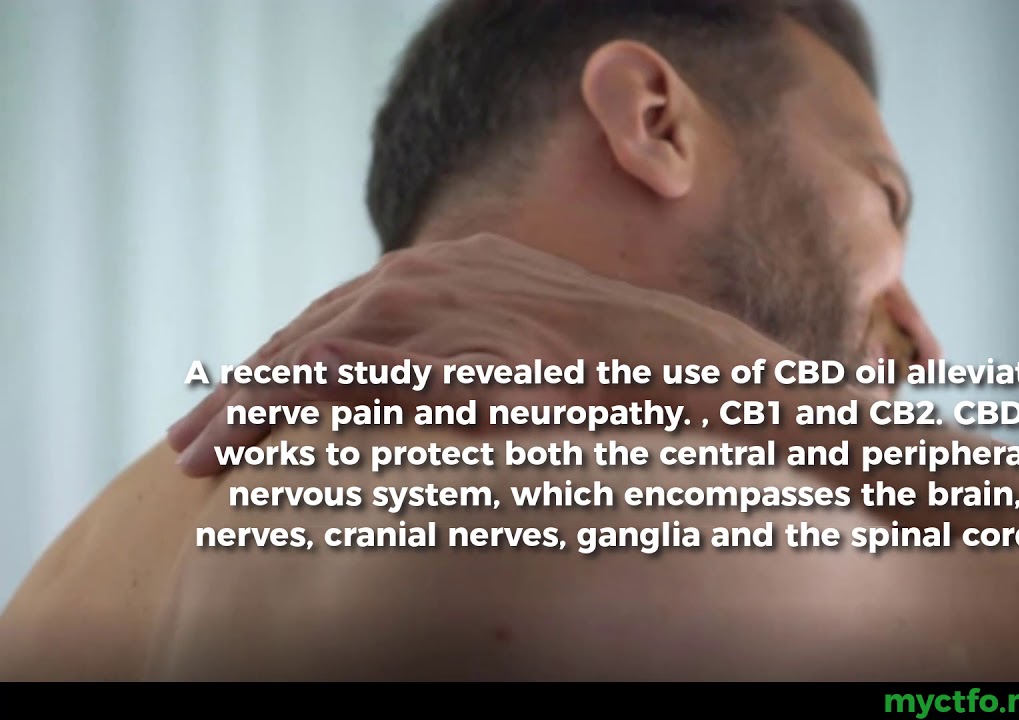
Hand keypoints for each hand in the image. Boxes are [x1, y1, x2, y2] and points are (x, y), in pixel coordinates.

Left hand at [167, 233, 791, 476]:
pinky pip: (372, 362)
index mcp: (455, 270)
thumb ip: (476, 357)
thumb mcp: (534, 350)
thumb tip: (437, 405)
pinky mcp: (471, 348)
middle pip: (316, 326)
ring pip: (325, 341)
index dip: (281, 364)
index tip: (238, 412)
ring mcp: (456, 306)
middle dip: (248, 387)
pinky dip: (315, 381)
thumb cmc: (620, 376)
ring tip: (205, 451)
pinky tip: (271, 408)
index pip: (342, 314)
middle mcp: (443, 274)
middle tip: (192, 447)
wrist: (688, 370)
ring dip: (257, 395)